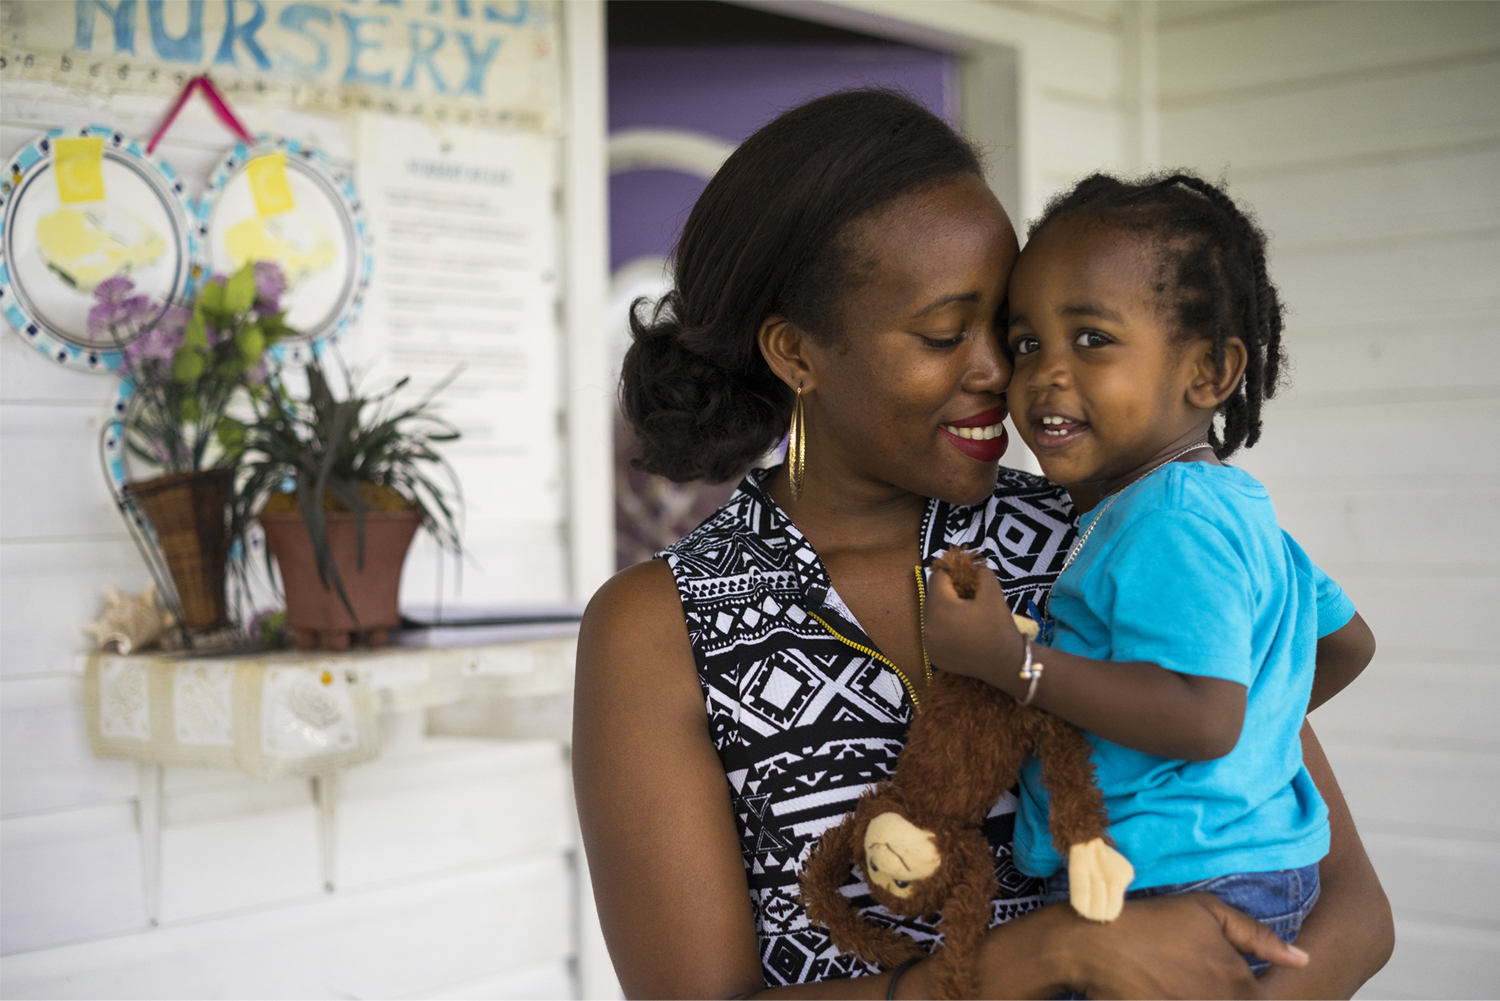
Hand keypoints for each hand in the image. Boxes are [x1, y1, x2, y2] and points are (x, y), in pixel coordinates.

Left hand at [923, 556, 1024, 691]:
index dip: (951, 574)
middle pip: (932, 597)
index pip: (937, 578)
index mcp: (940, 607)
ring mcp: (928, 643)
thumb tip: (971, 566)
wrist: (1006, 664)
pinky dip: (943, 628)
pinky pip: (933, 633)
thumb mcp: (993, 593)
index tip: (966, 578)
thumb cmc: (999, 627)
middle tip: (968, 597)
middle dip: (947, 592)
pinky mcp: (933, 656)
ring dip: (944, 610)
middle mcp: (927, 625)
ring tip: (965, 614)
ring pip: (931, 615)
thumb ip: (981, 572)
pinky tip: (961, 631)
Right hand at [1060, 894, 1308, 999]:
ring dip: (1204, 998)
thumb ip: (1258, 937)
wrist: (1097, 944)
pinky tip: (1168, 992)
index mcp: (1241, 985)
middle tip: (1195, 979)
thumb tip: (1303, 960)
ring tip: (1183, 984)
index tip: (1226, 982)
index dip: (1252, 994)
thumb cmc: (1155, 922)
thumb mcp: (1208, 912)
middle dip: (1228, 995)